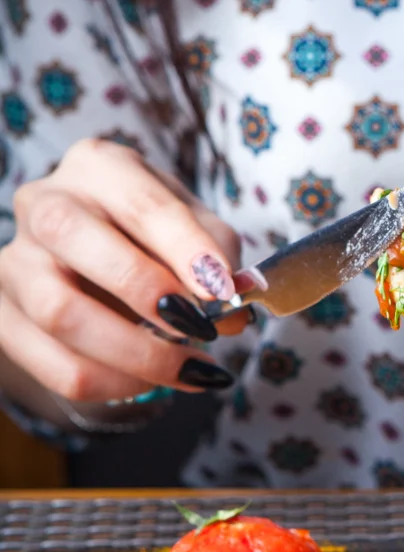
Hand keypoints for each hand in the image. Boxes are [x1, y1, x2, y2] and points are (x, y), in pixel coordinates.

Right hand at [0, 139, 242, 403]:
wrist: (99, 261)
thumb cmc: (157, 237)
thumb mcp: (196, 228)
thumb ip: (219, 259)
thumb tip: (232, 310)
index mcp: (101, 168)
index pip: (140, 202)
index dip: (185, 249)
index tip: (224, 290)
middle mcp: (45, 203)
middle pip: (73, 238)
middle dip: (147, 293)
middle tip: (203, 330)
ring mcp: (14, 260)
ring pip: (59, 312)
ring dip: (135, 352)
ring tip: (190, 370)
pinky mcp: (3, 316)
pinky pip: (53, 363)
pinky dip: (111, 383)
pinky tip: (149, 382)